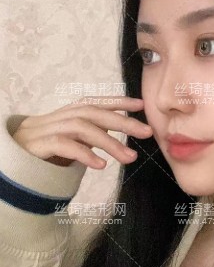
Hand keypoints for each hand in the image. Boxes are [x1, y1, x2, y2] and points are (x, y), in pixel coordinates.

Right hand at [12, 96, 152, 168]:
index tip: (141, 105)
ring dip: (109, 143)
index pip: (97, 102)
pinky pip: (63, 146)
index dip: (119, 101)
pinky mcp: (37, 145)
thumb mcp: (73, 140)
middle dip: (123, 122)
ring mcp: (47, 129)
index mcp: (70, 113)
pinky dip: (84, 154)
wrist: (9, 162)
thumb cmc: (46, 151)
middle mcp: (60, 117)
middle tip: (147, 132)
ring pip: (82, 128)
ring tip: (129, 158)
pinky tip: (101, 165)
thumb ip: (93, 135)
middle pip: (94, 113)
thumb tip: (122, 138)